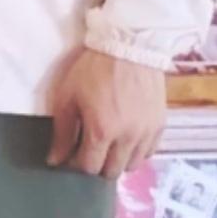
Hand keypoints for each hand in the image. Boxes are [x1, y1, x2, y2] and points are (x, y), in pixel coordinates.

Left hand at [50, 47, 167, 177]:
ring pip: (133, 164)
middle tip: (87, 151)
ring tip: (107, 147)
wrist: (129, 47)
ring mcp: (148, 131)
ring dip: (117, 161)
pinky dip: (136, 152)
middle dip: (96, 166)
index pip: (89, 167)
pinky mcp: (161, 123)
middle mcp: (129, 137)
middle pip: (112, 171)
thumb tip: (55, 160)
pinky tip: (125, 140)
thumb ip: (62, 132)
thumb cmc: (93, 70)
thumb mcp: (67, 98)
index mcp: (102, 131)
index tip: (69, 155)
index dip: (75, 165)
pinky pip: (150, 151)